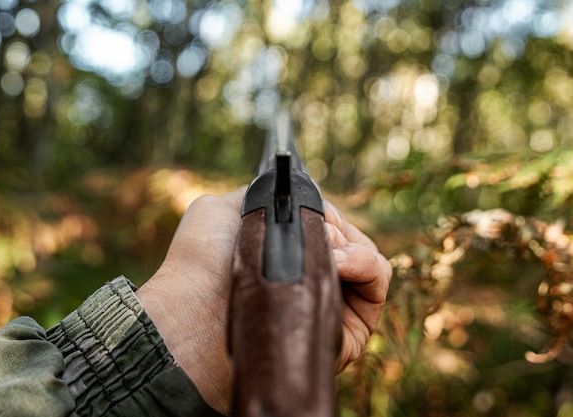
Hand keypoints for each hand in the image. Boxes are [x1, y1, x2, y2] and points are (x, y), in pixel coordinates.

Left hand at [136, 188, 390, 412]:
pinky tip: (338, 263)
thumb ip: (262, 196)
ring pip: (369, 259)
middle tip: (314, 230)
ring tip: (324, 248)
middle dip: (336, 227)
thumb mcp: (223, 207)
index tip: (310, 211)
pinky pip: (378, 284)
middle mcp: (309, 279)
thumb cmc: (202, 260)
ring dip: (351, 244)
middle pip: (352, 240)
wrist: (194, 312)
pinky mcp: (349, 330)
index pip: (328, 226)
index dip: (325, 214)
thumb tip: (299, 198)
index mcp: (285, 255)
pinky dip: (364, 263)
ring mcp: (330, 304)